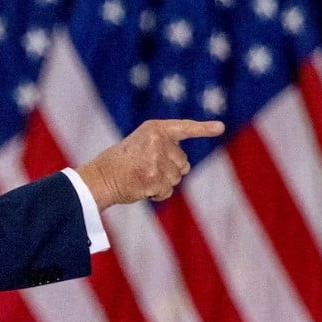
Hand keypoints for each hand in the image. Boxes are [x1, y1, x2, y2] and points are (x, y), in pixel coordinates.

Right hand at [77, 119, 224, 206]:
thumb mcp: (142, 143)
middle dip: (170, 169)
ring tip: (143, 177)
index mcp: (155, 129)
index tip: (220, 127)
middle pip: (183, 162)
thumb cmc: (122, 161)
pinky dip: (158, 194)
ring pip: (177, 178)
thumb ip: (164, 147)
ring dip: (163, 182)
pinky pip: (167, 191)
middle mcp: (158, 141)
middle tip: (147, 168)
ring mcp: (156, 160)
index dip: (204, 129)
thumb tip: (186, 166)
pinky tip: (143, 188)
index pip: (185, 127)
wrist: (101, 177)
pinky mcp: (154, 179)